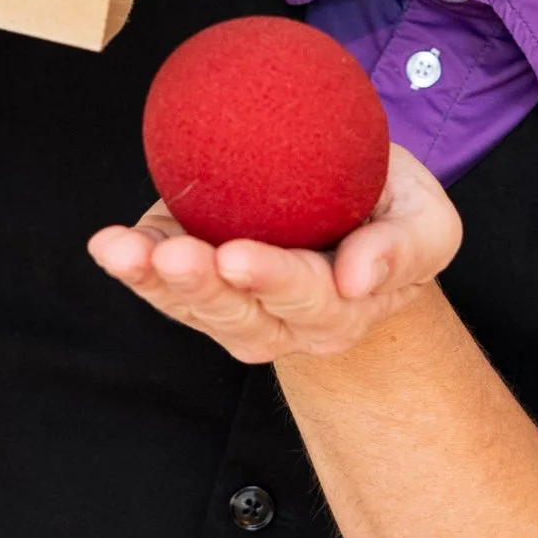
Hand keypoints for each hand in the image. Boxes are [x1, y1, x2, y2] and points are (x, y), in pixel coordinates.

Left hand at [87, 140, 462, 364]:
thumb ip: (405, 249)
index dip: (273, 279)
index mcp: (342, 308)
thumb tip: (358, 279)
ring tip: (124, 251)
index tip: (238, 256)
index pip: (309, 299)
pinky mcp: (196, 285)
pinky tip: (110, 246)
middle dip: (204, 285)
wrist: (352, 214)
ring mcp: (233, 309)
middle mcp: (283, 323)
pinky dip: (132, 267)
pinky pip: (160, 288)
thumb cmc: (391, 217)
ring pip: (193, 306)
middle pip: (241, 314)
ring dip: (154, 281)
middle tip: (176, 255)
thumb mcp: (427, 223)